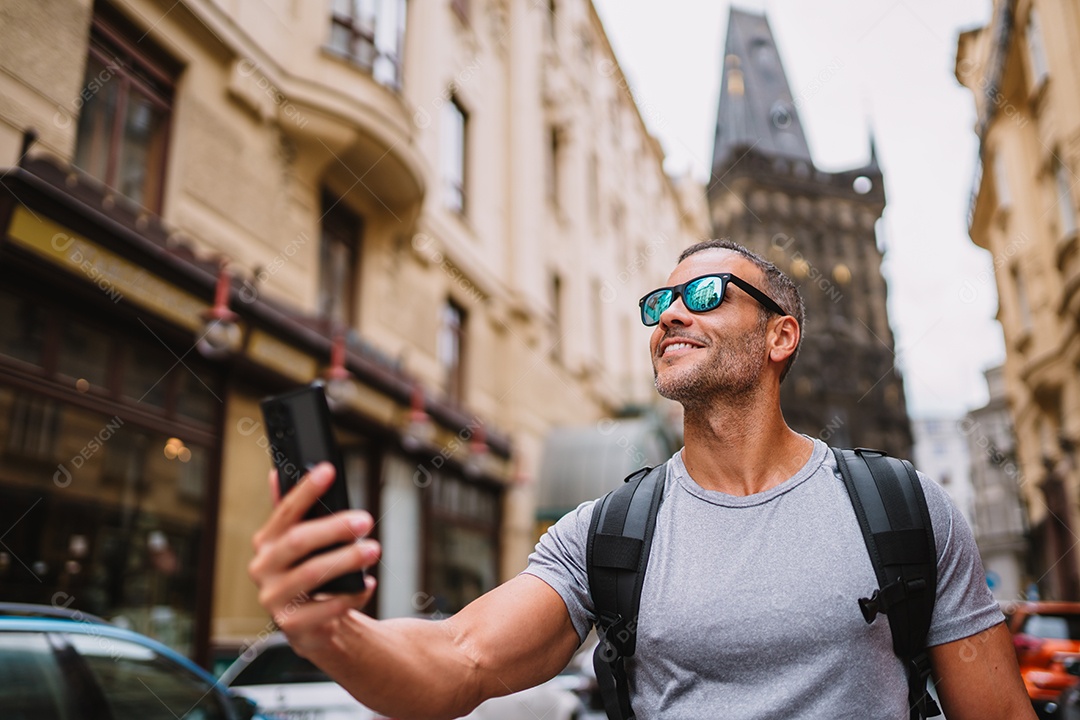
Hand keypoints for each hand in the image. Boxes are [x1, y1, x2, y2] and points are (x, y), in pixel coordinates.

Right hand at [249, 462, 378, 654]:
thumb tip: (276, 474)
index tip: (328, 470)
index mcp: (266, 543)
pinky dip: (352, 595)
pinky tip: (367, 584)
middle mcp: (264, 569)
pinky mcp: (292, 626)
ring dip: (347, 559)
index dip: (306, 490)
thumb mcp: (300, 544)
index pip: (285, 511)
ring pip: (312, 574)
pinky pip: (327, 608)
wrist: (314, 627)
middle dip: (334, 528)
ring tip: (373, 549)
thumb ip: (291, 512)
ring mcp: (274, 599)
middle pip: (298, 541)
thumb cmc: (311, 576)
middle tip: (365, 519)